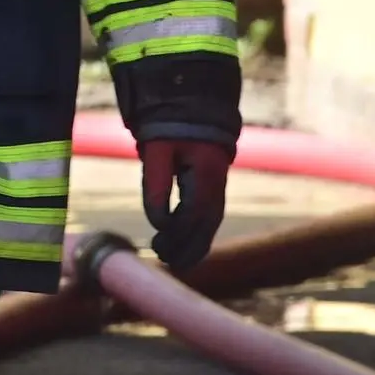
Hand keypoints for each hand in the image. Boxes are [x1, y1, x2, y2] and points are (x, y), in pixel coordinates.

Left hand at [140, 136, 233, 273]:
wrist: (192, 113)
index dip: (178, 230)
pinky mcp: (214, 193)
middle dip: (187, 246)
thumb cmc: (170, 131)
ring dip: (193, 246)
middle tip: (163, 259)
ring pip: (211, 226)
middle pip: (206, 225)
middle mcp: (218, 185)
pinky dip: (198, 237)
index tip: (157, 240)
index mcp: (206, 173)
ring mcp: (219, 190)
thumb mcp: (156, 152)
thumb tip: (159, 223)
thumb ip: (155, 184)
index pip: (195, 211)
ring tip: (171, 261)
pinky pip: (209, 221)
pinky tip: (183, 249)